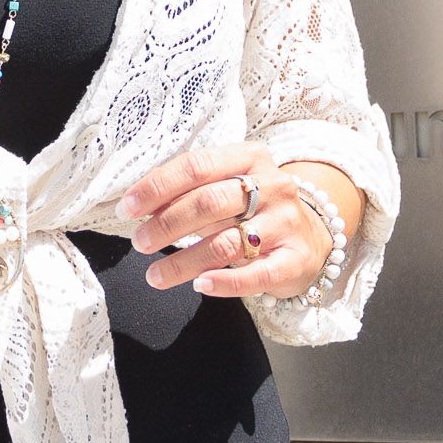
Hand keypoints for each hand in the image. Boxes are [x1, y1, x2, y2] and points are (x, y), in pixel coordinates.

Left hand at [121, 144, 362, 297]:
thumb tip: (140, 205)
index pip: (197, 166)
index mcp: (250, 158)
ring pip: (226, 243)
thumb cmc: (257, 209)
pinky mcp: (295, 259)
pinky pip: (255, 275)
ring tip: (155, 275)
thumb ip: (192, 191)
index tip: (128, 208)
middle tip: (140, 242)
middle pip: (209, 203)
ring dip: (183, 261)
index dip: (158, 187)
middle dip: (166, 225)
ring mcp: (286, 223)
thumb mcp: (229, 188)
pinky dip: (224, 282)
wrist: (313, 236)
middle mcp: (272, 186)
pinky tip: (199, 285)